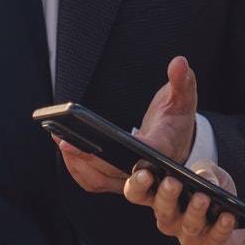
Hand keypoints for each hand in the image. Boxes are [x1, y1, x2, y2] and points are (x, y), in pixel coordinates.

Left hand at [54, 54, 199, 194]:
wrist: (174, 141)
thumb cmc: (176, 118)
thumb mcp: (183, 97)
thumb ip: (182, 81)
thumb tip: (179, 62)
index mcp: (164, 148)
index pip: (147, 151)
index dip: (126, 148)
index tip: (104, 139)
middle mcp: (147, 171)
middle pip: (116, 173)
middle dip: (90, 159)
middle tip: (68, 142)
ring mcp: (129, 179)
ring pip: (100, 180)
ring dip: (77, 163)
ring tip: (60, 139)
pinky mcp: (115, 180)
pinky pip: (93, 181)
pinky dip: (77, 168)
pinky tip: (64, 146)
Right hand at [122, 160, 244, 244]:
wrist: (241, 217)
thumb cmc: (214, 191)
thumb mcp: (210, 172)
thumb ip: (205, 169)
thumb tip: (202, 176)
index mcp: (161, 197)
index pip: (138, 194)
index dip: (137, 185)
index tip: (144, 173)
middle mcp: (170, 219)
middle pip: (162, 211)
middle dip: (167, 196)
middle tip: (172, 182)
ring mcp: (189, 235)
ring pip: (188, 226)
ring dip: (195, 211)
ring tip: (202, 197)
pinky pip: (215, 238)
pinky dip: (222, 227)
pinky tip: (227, 216)